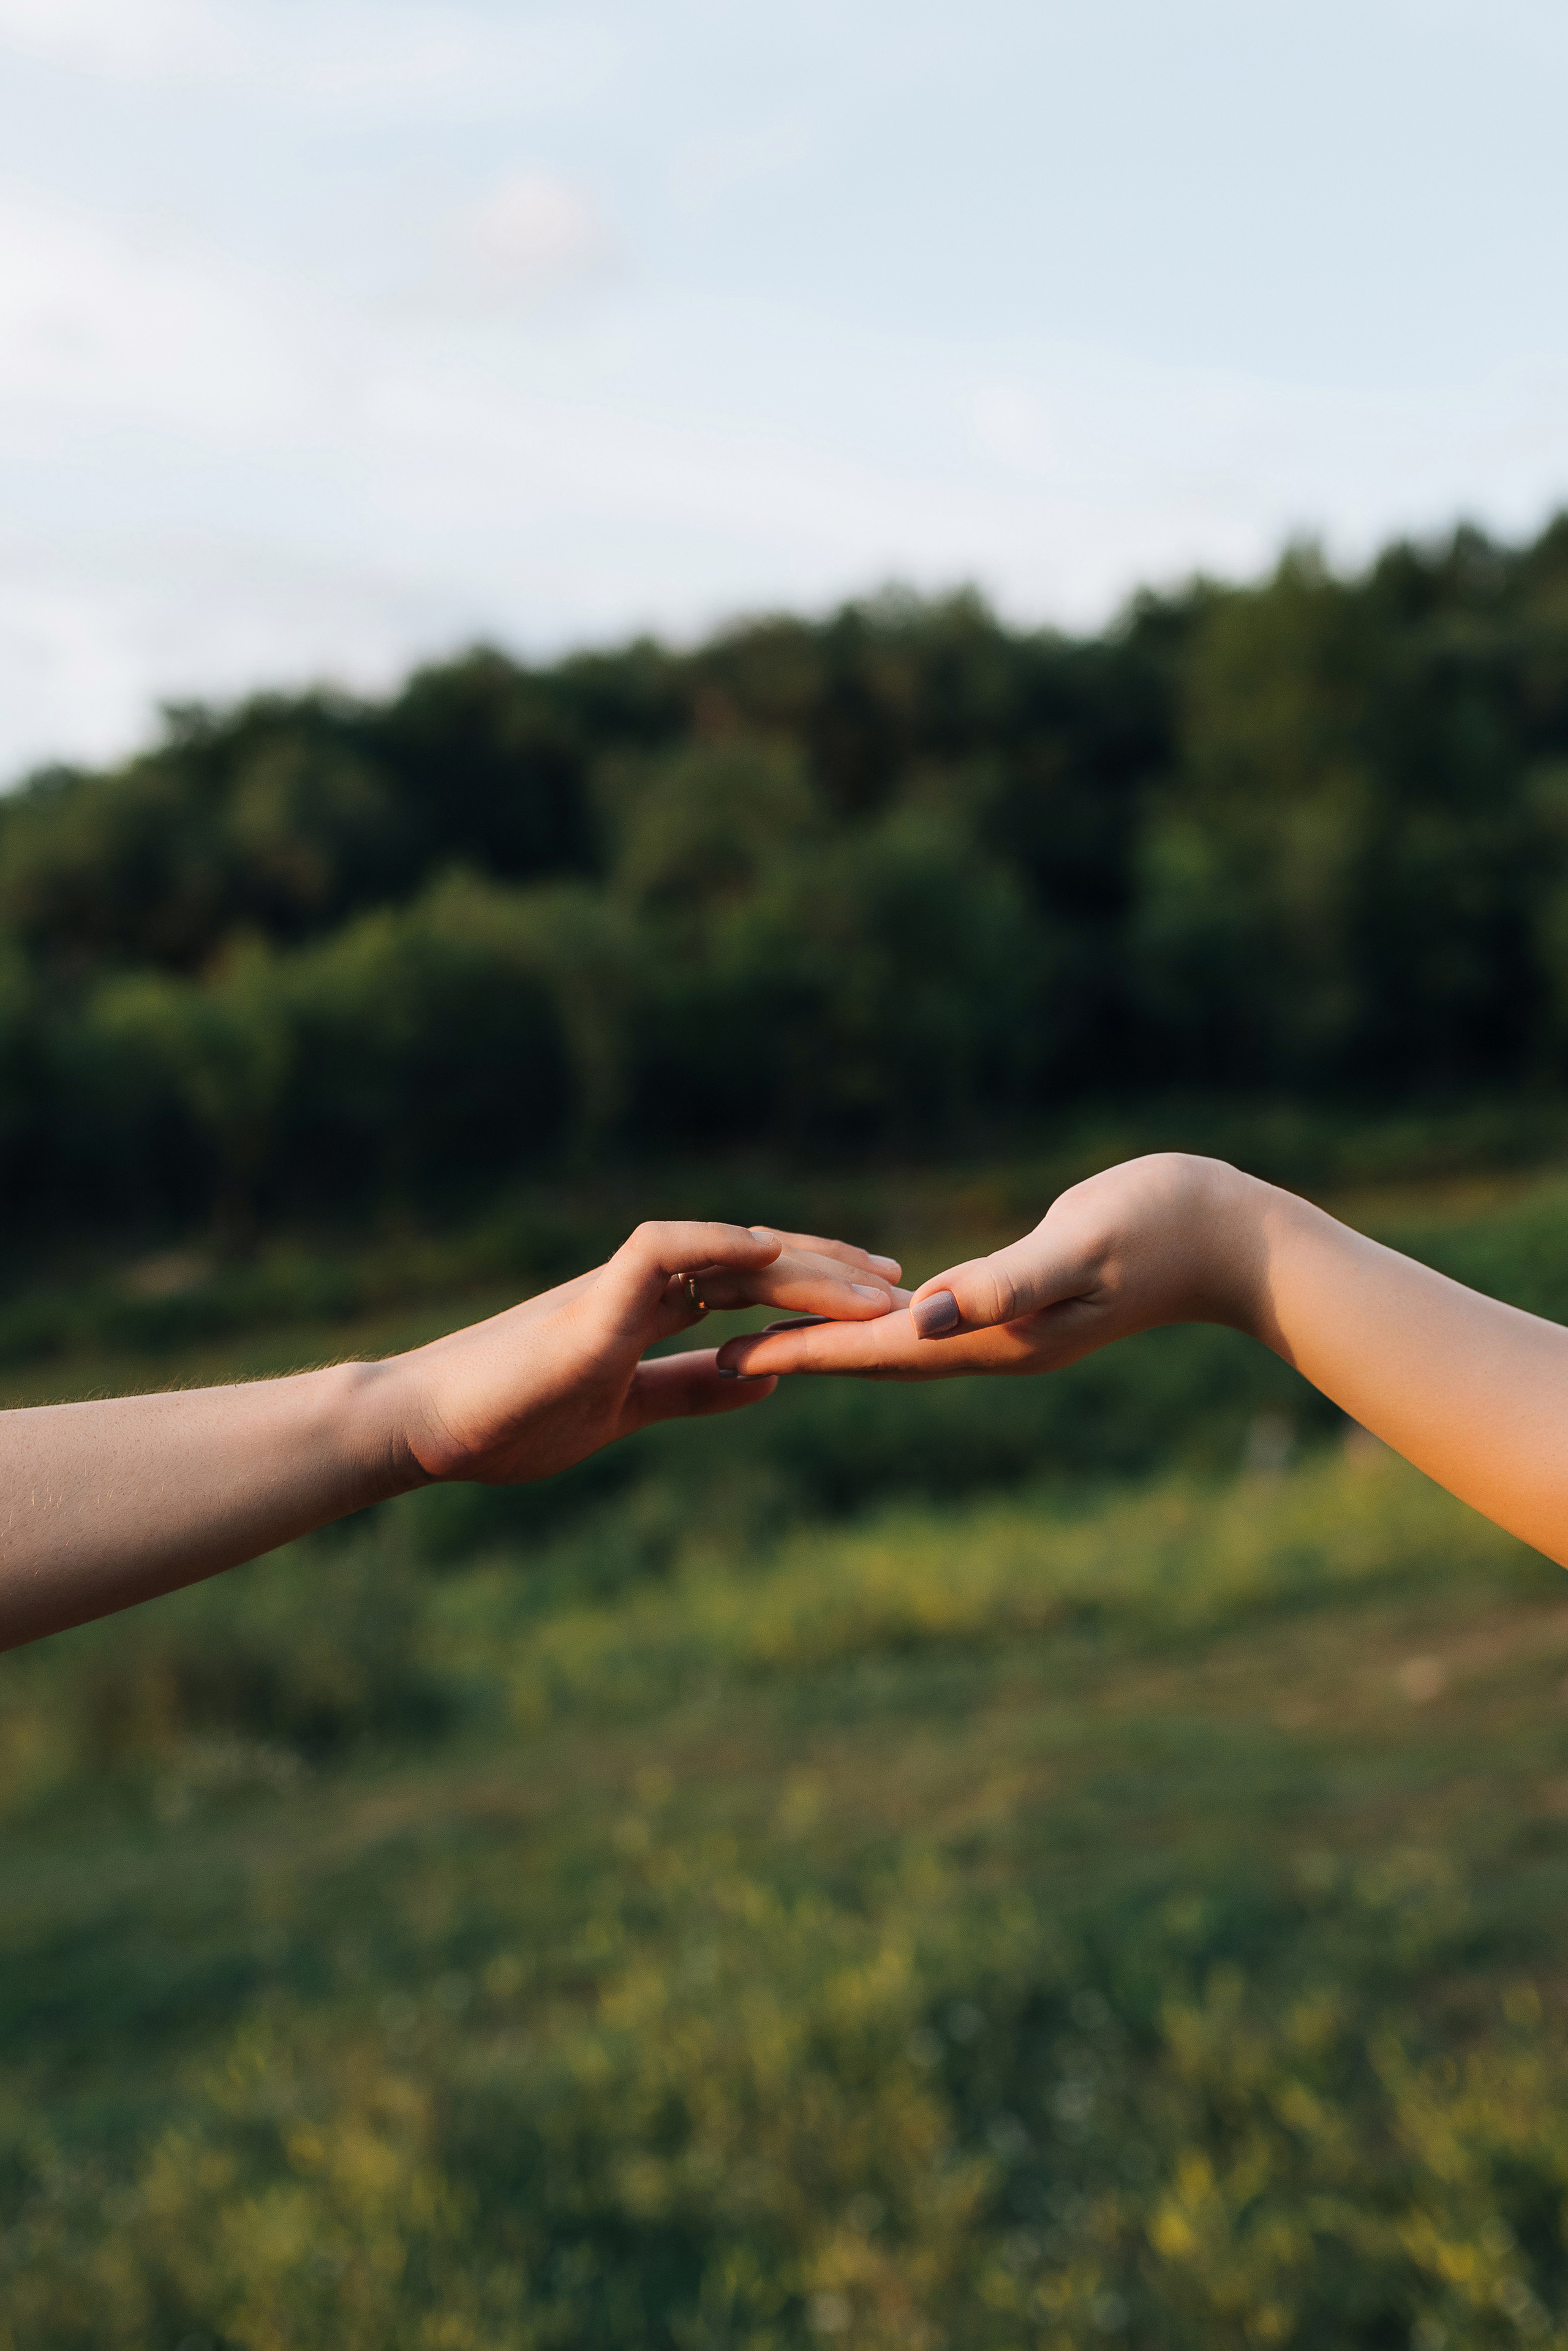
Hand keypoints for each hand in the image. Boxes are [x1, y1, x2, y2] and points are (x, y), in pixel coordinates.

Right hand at [388, 1220, 907, 1482]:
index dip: (811, 1289)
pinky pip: (660, 1252)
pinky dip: (714, 1244)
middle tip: (901, 1285)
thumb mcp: (622, 1410)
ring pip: (724, 1252)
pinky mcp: (588, 1308)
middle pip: (753, 1261)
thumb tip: (768, 1377)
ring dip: (801, 1264)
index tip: (875, 1303)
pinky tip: (770, 1254)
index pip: (746, 1287)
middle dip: (830, 1271)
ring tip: (869, 1283)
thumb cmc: (508, 1421)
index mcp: (646, 1313)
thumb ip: (689, 1388)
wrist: (424, 1429)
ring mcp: (614, 1290)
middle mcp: (637, 1288)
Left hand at [713, 1156, 1264, 1382]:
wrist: (1233, 1241)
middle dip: (793, 1358)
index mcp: (996, 1337)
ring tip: (759, 1344)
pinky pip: (927, 1323)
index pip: (875, 1351)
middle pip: (870, 1359)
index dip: (799, 1353)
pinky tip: (851, 1315)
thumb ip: (1008, 1282)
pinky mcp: (1019, 1307)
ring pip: (894, 1346)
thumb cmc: (1164, 1227)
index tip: (724, 1360)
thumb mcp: (1083, 1245)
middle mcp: (992, 1346)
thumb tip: (927, 1314)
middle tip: (709, 1359)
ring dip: (828, 1346)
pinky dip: (876, 1323)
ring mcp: (1007, 1332)